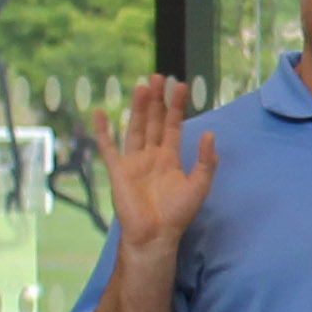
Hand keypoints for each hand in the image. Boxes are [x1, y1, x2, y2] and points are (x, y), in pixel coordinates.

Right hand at [107, 78, 220, 249]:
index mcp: (170, 159)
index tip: (180, 86)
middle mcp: (151, 157)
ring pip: (135, 128)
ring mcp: (133, 162)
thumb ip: (206, 161)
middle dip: (156, 100)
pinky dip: (103, 130)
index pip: (173, 126)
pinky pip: (108, 147)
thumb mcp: (199, 186)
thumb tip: (211, 134)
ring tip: (141, 86)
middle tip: (158, 77)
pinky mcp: (118, 171)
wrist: (155, 235)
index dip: (177, 107)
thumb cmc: (177, 214)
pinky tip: (100, 112)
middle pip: (153, 122)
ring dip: (137, 108)